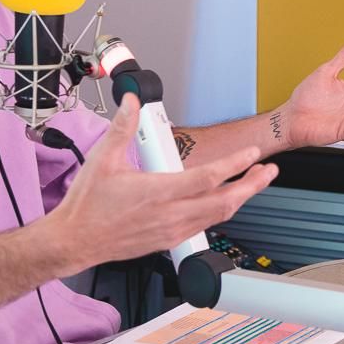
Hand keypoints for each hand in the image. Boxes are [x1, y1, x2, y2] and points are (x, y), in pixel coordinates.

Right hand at [43, 95, 278, 274]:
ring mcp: (172, 230)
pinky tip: (226, 202)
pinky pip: (205, 226)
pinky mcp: (169, 240)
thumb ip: (121, 128)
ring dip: (240, 198)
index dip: (235, 165)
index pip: (208, 177)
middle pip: (225, 201)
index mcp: (157, 192)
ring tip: (254, 183)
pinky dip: (221, 212)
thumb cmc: (87, 205)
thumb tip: (131, 102)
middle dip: (252, 185)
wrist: (75, 240)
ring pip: (218, 216)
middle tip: (268, 170)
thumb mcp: (102, 159)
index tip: (252, 154)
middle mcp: (170, 215)